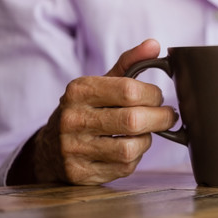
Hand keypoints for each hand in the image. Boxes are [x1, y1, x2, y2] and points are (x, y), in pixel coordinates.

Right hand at [33, 39, 176, 184]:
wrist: (50, 149)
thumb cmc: (85, 110)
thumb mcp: (100, 83)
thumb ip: (129, 63)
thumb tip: (154, 45)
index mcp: (79, 91)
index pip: (129, 90)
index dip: (153, 94)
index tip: (158, 97)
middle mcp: (73, 119)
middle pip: (133, 120)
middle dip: (160, 118)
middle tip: (167, 116)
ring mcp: (75, 149)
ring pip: (131, 148)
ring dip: (147, 140)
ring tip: (145, 132)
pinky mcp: (82, 172)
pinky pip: (124, 167)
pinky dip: (135, 157)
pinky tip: (129, 148)